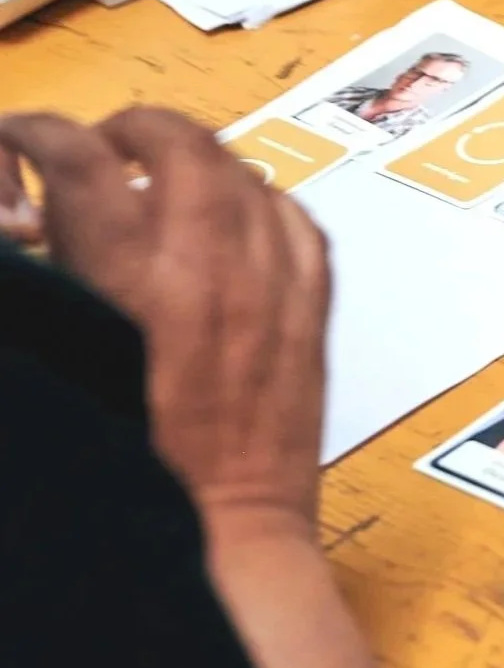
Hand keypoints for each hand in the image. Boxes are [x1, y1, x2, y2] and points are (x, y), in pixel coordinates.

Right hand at [0, 110, 330, 532]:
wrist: (215, 537)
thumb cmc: (120, 469)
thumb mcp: (57, 357)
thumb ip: (51, 279)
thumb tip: (39, 230)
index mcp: (123, 276)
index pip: (77, 155)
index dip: (40, 133)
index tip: (27, 140)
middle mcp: (206, 262)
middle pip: (177, 142)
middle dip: (133, 129)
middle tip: (106, 147)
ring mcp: (270, 280)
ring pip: (243, 173)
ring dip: (198, 163)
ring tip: (165, 181)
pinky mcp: (311, 308)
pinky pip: (295, 220)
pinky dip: (260, 203)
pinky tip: (236, 219)